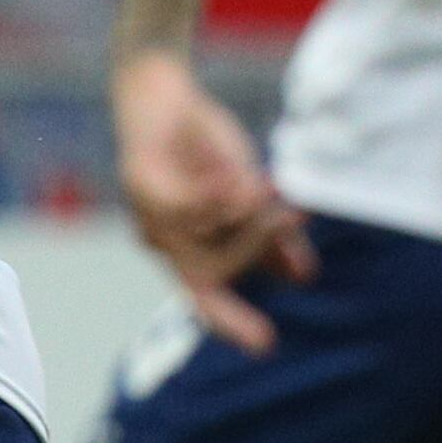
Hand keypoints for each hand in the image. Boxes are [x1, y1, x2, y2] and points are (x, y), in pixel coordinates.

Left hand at [111, 48, 310, 351]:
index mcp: (187, 247)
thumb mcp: (246, 195)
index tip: (265, 345)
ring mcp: (146, 214)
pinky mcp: (140, 184)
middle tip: (291, 216)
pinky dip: (220, 193)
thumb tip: (302, 276)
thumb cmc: (203, 151)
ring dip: (246, 211)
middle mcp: (162, 238)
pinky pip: (189, 204)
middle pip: (216, 268)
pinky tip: (233, 173)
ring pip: (208, 233)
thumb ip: (269, 235)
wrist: (167, 97)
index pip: (206, 297)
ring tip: (266, 183)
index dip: (232, 322)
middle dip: (259, 245)